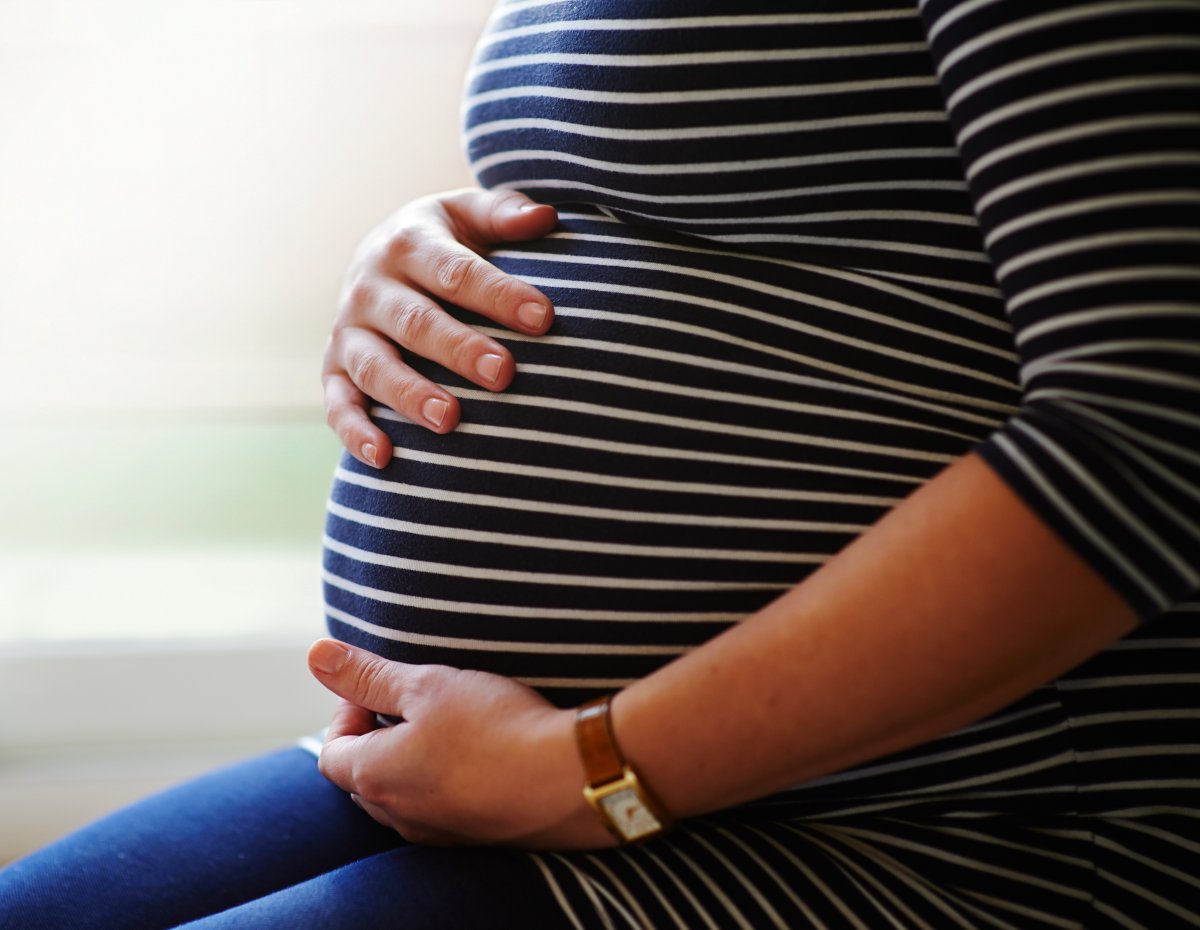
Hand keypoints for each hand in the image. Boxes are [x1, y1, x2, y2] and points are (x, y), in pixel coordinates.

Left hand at [308, 639, 615, 848]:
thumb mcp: (427, 684)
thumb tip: (316, 655)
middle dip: (377, 737)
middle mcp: (399, 815)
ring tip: (450, 725)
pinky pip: (441, 809)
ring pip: (403, 796)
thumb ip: (369, 674)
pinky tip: (482, 754)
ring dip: (412, 760)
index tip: (382, 685)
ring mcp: (437, 833)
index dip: (348, 710)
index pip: (331, 751)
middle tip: (413, 702)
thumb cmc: (495, 726)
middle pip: (363, 778)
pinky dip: (445, 781)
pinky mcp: (475, 838)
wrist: (569, 779)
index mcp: (374, 777)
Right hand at [323, 188, 557, 466]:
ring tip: (450, 420)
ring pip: (375, 366)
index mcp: (409, 243)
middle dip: (459, 349)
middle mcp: (371, 287)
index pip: (456, 271)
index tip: (543, 316)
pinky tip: (384, 456)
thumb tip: (546, 217)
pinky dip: (355, 431)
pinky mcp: (334, 370)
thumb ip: (504, 214)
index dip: (499, 294)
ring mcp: (349, 332)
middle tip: (504, 374)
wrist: (381, 258)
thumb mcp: (467, 216)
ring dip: (410, 394)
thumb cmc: (444, 242)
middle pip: (417, 322)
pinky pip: (338, 403)